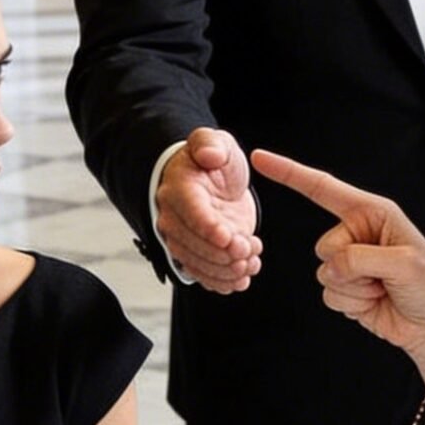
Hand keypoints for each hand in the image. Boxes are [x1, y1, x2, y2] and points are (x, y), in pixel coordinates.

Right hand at [155, 127, 261, 292]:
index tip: (229, 237)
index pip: (191, 213)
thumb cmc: (213, 161)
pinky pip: (203, 276)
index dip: (209, 228)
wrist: (212, 181)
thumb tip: (210, 155)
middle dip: (223, 253)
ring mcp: (182, 239)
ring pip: (198, 265)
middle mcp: (173, 217)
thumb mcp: (215, 142)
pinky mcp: (195, 255)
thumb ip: (211, 144)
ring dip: (226, 270)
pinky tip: (242, 278)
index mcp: (178, 189)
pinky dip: (223, 282)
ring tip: (251, 261)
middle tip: (248, 248)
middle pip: (193, 245)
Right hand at [250, 150, 424, 419]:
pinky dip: (353, 305)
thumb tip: (334, 266)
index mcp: (372, 212)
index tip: (260, 159)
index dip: (289, 173)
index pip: (322, 189)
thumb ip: (361, 258)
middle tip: (383, 276)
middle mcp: (356, 233)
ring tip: (383, 290)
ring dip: (354, 290)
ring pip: (324, 274)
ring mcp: (350, 263)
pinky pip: (329, 296)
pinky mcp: (346, 289)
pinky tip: (376, 302)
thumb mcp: (405, 264)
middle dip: (350, 267)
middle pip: (323, 246)